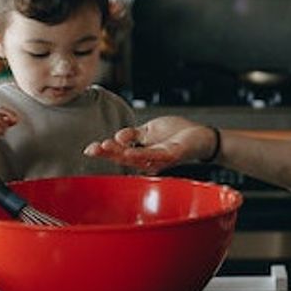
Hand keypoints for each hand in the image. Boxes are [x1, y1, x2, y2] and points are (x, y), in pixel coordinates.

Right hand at [84, 116, 214, 173]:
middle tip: (93, 148)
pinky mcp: (172, 155)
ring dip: (120, 153)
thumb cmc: (176, 134)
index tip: (89, 149)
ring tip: (106, 147)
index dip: (104, 152)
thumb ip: (134, 133)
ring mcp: (160, 159)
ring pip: (136, 158)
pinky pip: (155, 156)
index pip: (120, 153)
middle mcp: (148, 160)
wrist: (200, 136)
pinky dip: (141, 154)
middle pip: (124, 158)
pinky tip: (129, 151)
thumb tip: (118, 135)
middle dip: (107, 153)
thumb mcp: (150, 130)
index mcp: (141, 152)